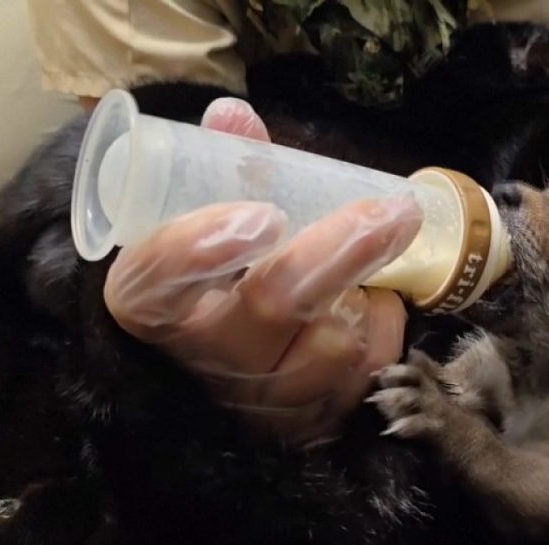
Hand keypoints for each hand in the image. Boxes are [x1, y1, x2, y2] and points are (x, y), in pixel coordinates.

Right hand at [103, 97, 422, 446]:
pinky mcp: (312, 423)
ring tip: (371, 264)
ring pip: (334, 342)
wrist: (240, 378)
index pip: (154, 282)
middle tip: (393, 212)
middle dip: (337, 251)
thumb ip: (223, 170)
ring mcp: (261, 400)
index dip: (200, 250)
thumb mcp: (212, 226)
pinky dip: (385, 326)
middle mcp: (204, 357)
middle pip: (270, 306)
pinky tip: (375, 307)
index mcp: (155, 304)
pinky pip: (371, 368)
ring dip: (366, 294)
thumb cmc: (224, 282)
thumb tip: (234, 115)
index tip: (262, 216)